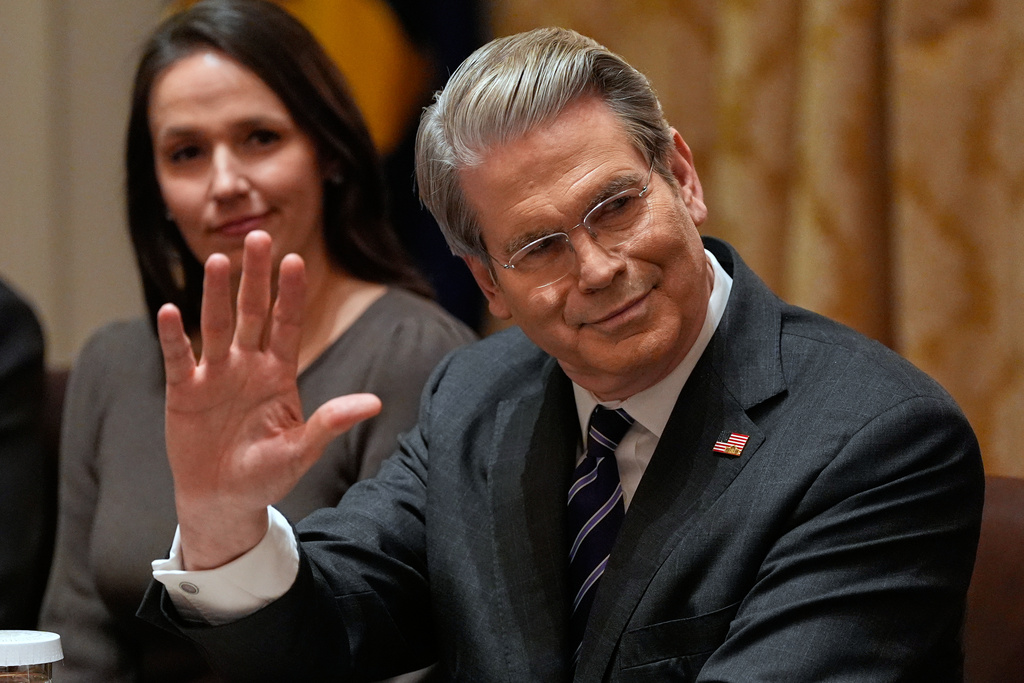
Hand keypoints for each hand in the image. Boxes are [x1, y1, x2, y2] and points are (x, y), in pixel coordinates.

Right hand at [158, 231, 381, 569]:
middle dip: (255, 278)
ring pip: (215, 326)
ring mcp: (214, 375)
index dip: (291, 293)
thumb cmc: (268, 474)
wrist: (225, 500)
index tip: (295, 259)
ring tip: (217, 261)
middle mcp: (246, 365)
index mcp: (278, 373)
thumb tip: (375, 403)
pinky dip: (173, 337)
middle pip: (251, 313)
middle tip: (258, 237)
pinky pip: (178, 358)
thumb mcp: (302, 449)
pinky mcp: (183, 392)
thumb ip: (331, 422)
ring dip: (215, 295)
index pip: (287, 324)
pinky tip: (169, 311)